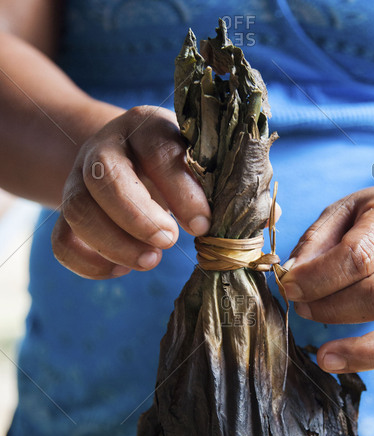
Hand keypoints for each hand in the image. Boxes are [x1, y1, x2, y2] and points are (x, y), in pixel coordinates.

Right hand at [52, 105, 211, 278]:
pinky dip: (89, 263)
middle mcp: (104, 148)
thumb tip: (213, 224)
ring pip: (78, 210)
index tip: (202, 224)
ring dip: (114, 244)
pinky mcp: (67, 213)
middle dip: (139, 218)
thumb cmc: (178, 165)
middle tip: (170, 241)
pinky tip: (121, 271)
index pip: (157, 150)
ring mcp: (78, 180)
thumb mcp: (196, 161)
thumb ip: (207, 183)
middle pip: (104, 178)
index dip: (180, 190)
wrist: (132, 158)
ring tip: (151, 260)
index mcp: (145, 127)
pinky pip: (62, 241)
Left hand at [281, 186, 373, 402]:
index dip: (318, 278)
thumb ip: (316, 241)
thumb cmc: (371, 221)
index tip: (290, 288)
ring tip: (325, 359)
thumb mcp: (341, 212)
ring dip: (365, 352)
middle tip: (303, 311)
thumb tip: (294, 276)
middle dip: (332, 311)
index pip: (360, 254)